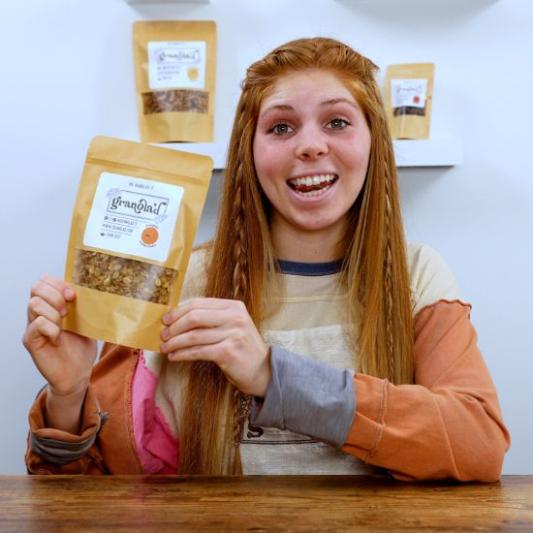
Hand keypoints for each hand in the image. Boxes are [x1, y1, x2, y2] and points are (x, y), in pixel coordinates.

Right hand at [22, 275, 96, 397]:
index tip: (73, 295)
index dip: (58, 283)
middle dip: (56, 294)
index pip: (44, 281)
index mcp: (51, 305)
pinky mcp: (31, 341)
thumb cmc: (80, 348)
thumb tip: (94, 288)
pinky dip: (51, 327)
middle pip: (36, 288)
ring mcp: (32, 327)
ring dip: (54, 311)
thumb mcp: (86, 321)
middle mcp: (38, 313)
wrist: (78, 373)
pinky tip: (58, 337)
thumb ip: (84, 305)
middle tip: (68, 310)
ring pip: (35, 304)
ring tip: (64, 324)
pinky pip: (37, 324)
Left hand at [160, 298, 270, 396]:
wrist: (263, 370)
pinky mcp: (229, 352)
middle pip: (194, 317)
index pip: (199, 303)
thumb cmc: (242, 348)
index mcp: (234, 306)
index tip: (166, 320)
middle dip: (174, 327)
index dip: (178, 311)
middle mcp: (235, 317)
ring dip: (175, 342)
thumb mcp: (232, 325)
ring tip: (165, 348)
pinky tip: (175, 357)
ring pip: (194, 335)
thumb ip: (211, 318)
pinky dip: (182, 354)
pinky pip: (198, 351)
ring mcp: (233, 334)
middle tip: (163, 336)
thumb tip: (178, 317)